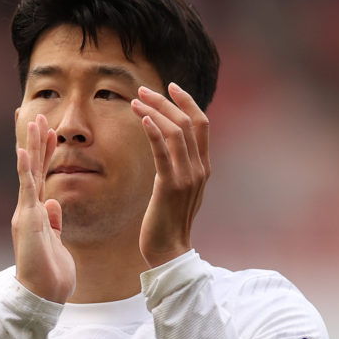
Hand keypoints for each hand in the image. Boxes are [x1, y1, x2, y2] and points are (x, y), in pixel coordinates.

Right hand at [12, 113, 75, 302]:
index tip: (48, 134)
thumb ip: (54, 222)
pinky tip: (23, 151)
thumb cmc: (50, 274)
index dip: (45, 155)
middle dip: (37, 142)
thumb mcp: (57, 242)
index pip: (41, 178)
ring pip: (28, 173)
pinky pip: (26, 190)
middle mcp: (28, 210)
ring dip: (31, 146)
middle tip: (38, 116)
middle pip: (33, 169)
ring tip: (33, 121)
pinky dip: (25, 170)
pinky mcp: (27, 219)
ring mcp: (26, 213)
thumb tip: (54, 203)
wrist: (42, 294)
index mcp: (37, 214)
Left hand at [133, 82, 210, 268]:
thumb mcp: (179, 190)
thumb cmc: (168, 223)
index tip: (170, 86)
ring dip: (155, 111)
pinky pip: (163, 150)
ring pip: (176, 131)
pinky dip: (153, 130)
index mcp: (203, 167)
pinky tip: (140, 117)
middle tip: (142, 89)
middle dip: (165, 101)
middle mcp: (200, 169)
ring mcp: (188, 177)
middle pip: (189, 122)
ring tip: (134, 100)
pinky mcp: (170, 186)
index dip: (187, 101)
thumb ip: (179, 168)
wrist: (169, 252)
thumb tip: (168, 148)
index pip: (202, 124)